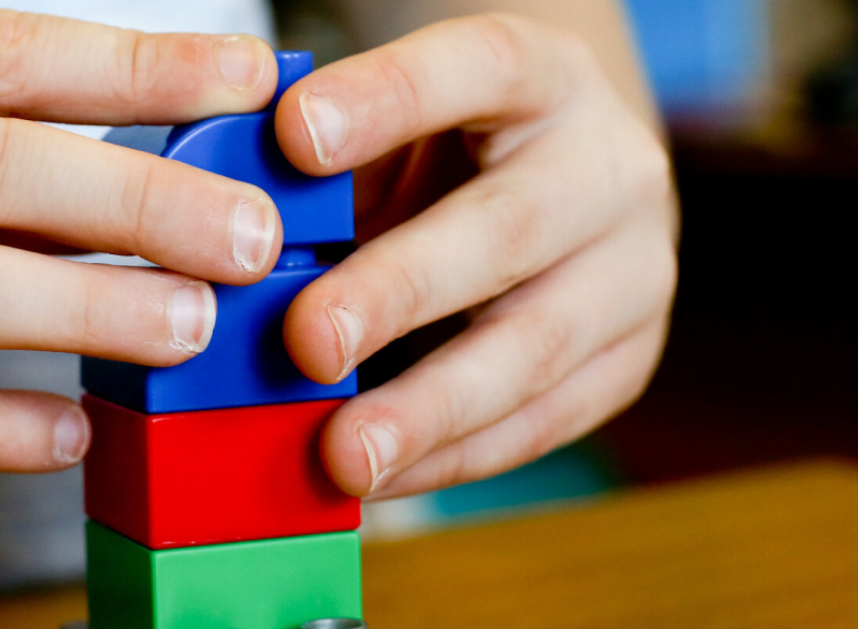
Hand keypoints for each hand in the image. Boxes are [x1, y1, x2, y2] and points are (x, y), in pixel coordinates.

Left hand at [275, 14, 678, 497]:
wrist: (565, 177)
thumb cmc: (451, 150)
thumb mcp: (395, 124)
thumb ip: (323, 162)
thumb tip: (224, 228)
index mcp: (542, 74)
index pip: (475, 67)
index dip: (387, 99)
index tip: (292, 135)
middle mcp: (606, 165)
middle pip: (510, 227)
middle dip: (401, 292)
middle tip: (308, 343)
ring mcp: (634, 269)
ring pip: (536, 346)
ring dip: (430, 410)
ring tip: (345, 453)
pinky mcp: (628, 359)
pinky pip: (541, 422)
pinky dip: (451, 458)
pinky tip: (380, 478)